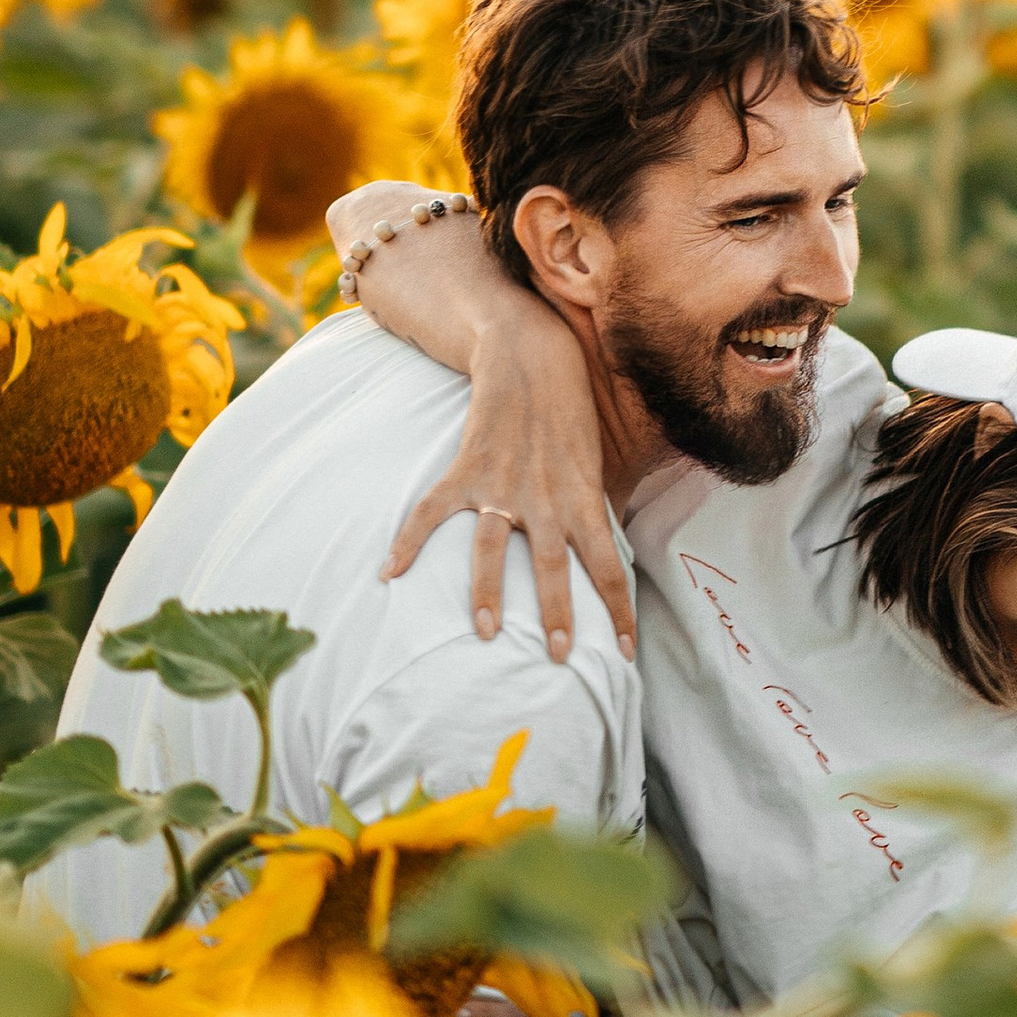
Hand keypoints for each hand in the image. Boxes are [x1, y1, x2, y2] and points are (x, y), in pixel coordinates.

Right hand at [381, 290, 635, 660]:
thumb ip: (590, 511)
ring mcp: (503, 486)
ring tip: (488, 632)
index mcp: (582, 500)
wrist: (532, 360)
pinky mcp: (466, 470)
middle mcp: (546, 499)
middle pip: (555, 566)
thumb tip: (604, 556)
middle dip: (558, 614)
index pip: (610, 566)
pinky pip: (432, 511)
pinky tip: (390, 573)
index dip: (618, 610)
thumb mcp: (592, 466)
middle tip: (559, 656)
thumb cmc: (568, 418)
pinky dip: (408, 541)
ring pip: (496, 548)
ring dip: (491, 591)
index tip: (626, 653)